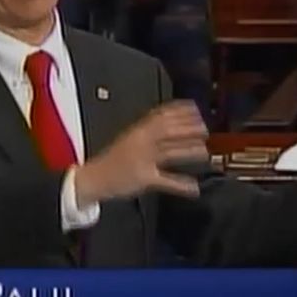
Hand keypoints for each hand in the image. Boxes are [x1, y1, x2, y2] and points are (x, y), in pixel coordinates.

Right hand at [74, 101, 208, 204]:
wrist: (92, 179)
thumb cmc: (112, 161)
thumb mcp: (129, 140)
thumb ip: (149, 133)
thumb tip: (169, 125)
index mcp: (137, 132)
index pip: (160, 116)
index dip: (179, 111)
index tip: (195, 109)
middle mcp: (140, 143)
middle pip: (166, 131)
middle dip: (187, 129)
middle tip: (204, 128)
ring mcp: (142, 160)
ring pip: (169, 152)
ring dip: (188, 151)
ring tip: (203, 152)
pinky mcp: (143, 179)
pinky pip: (165, 181)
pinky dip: (180, 185)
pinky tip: (193, 187)